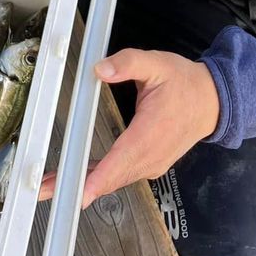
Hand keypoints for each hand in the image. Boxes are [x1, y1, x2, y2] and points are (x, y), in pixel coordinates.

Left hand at [37, 48, 220, 208]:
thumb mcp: (157, 63)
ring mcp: (152, 164)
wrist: (212, 101)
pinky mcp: (149, 165)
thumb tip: (100, 69)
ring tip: (49, 187)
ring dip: (83, 185)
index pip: (123, 158)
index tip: (80, 191)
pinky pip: (120, 176)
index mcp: (153, 131)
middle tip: (43, 189)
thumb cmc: (184, 82)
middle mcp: (152, 155)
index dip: (100, 177)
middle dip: (78, 185)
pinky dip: (96, 180)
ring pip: (114, 180)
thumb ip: (128, 63)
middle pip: (112, 176)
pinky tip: (75, 181)